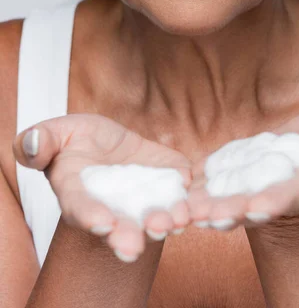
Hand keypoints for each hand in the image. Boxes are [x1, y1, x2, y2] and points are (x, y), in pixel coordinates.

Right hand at [13, 114, 191, 260]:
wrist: (103, 138)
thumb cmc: (72, 140)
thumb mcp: (52, 135)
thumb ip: (38, 143)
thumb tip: (31, 144)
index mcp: (78, 193)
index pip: (81, 208)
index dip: (91, 216)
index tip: (103, 223)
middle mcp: (112, 202)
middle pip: (120, 224)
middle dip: (130, 235)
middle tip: (138, 245)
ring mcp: (141, 191)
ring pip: (152, 211)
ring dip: (164, 219)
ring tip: (173, 222)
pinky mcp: (162, 174)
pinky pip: (174, 182)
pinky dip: (182, 185)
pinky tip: (187, 182)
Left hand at [187, 108, 298, 232]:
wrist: (296, 150)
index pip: (291, 195)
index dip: (278, 201)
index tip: (262, 208)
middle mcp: (269, 193)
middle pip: (249, 206)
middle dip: (230, 213)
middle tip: (209, 218)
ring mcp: (243, 189)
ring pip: (220, 203)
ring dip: (200, 210)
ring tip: (181, 215)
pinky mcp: (223, 181)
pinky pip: (203, 188)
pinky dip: (187, 194)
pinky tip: (169, 198)